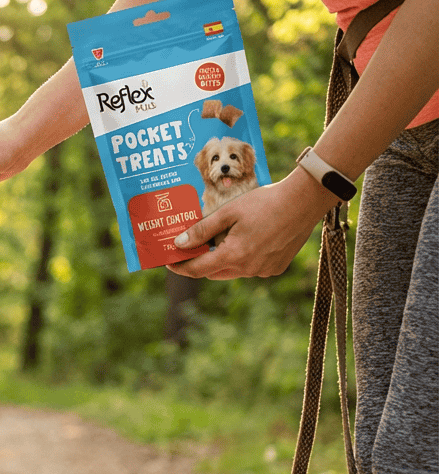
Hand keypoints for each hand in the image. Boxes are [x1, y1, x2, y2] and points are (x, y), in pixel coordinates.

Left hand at [166, 169, 338, 279]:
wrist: (304, 200)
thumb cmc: (265, 202)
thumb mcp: (228, 212)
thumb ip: (202, 230)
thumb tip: (179, 244)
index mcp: (234, 256)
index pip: (198, 269)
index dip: (181, 267)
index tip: (170, 262)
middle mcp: (248, 269)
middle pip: (214, 273)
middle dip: (201, 263)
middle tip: (192, 249)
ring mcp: (264, 271)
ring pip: (232, 271)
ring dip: (222, 260)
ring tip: (219, 240)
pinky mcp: (276, 268)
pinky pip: (251, 268)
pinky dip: (243, 258)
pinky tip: (246, 240)